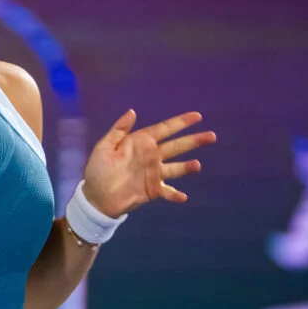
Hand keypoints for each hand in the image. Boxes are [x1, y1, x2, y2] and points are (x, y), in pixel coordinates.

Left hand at [82, 110, 216, 217]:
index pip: (164, 129)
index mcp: (140, 142)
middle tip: (211, 136)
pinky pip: (167, 191)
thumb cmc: (98, 169)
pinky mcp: (153, 190)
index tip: (197, 116)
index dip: (180, 122)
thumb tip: (132, 111)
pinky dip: (175, 194)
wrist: (96, 197)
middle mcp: (151, 156)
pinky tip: (183, 197)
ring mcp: (154, 173)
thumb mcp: (104, 147)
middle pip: (177, 146)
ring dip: (187, 167)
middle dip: (193, 141)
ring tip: (197, 165)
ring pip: (176, 167)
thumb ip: (119, 130)